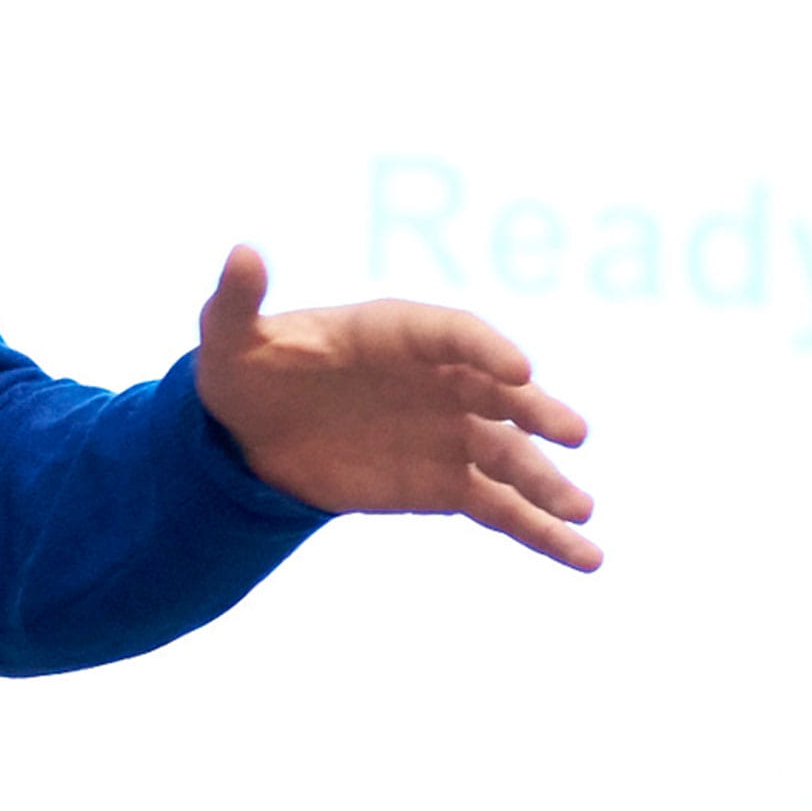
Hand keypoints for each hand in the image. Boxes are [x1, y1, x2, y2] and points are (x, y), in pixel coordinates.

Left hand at [191, 245, 600, 571]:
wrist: (252, 433)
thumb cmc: (248, 369)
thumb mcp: (229, 336)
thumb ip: (239, 301)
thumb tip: (241, 254)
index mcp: (397, 332)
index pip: (454, 334)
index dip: (487, 350)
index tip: (520, 370)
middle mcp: (438, 379)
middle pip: (498, 393)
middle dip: (536, 413)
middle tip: (572, 434)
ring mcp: (449, 433)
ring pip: (509, 458)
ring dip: (548, 484)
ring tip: (582, 513)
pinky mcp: (446, 484)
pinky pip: (502, 507)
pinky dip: (541, 532)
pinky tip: (582, 556)